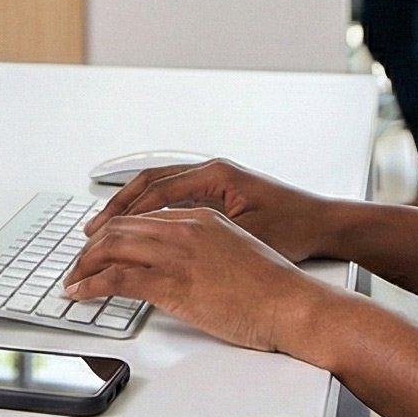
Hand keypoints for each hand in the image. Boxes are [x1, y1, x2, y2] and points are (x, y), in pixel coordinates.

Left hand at [64, 207, 335, 353]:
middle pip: (121, 226)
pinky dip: (90, 285)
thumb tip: (184, 265)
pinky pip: (116, 278)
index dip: (114, 230)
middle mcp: (185, 228)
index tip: (99, 244)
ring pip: (112, 247)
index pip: (143, 215)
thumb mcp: (236, 252)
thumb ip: (205, 250)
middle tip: (77, 264)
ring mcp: (177, 254)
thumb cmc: (273, 288)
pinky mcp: (172, 282)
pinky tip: (79, 293)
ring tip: (72, 280)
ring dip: (84, 264)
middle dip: (92, 246)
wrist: (292, 304)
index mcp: (201, 217)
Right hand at [86, 158, 341, 263]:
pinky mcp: (218, 198)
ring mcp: (214, 183)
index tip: (101, 232)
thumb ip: (203, 236)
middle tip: (92, 231)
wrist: (325, 225)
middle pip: (150, 183)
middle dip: (118, 207)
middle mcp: (211, 173)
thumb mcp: (247, 234)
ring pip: (159, 190)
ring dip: (131, 210)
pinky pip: (173, 200)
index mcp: (215, 175)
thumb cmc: (295, 228)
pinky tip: (138, 233)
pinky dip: (151, 214)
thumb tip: (162, 244)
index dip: (124, 212)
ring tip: (106, 231)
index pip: (155, 188)